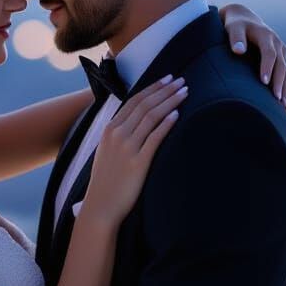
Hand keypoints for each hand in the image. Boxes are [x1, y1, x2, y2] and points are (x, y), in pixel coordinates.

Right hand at [85, 76, 187, 225]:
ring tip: (184, 93)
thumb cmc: (106, 180)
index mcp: (109, 129)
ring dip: (170, 101)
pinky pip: (155, 138)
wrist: (100, 206)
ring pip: (151, 116)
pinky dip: (167, 124)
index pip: (134, 100)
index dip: (153, 88)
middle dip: (165, 90)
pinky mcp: (138, 163)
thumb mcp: (106, 151)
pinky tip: (178, 114)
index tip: (167, 79)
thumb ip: (118, 134)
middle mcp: (117, 134)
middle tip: (181, 80)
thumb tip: (136, 121)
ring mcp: (127, 148)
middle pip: (145, 105)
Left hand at [219, 3, 285, 111]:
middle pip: (281, 66)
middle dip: (280, 83)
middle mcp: (277, 44)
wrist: (244, 19)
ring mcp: (281, 53)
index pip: (269, 53)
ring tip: (285, 108)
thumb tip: (238, 50)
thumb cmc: (235, 25)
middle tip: (277, 100)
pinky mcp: (281, 60)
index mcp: (266, 36)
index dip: (267, 67)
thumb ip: (235, 37)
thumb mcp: (233, 27)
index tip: (264, 82)